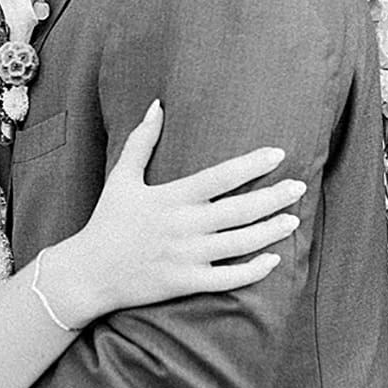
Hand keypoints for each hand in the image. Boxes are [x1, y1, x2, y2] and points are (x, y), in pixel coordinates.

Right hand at [46, 100, 302, 324]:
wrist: (87, 273)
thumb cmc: (107, 222)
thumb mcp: (121, 178)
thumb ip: (141, 141)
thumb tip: (156, 105)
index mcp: (171, 197)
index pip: (220, 176)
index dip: (252, 164)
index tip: (278, 154)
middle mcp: (183, 226)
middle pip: (239, 210)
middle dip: (273, 197)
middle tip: (300, 187)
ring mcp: (186, 256)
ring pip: (240, 244)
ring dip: (270, 231)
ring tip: (293, 220)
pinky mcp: (185, 282)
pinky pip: (228, 279)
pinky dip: (253, 271)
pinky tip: (273, 259)